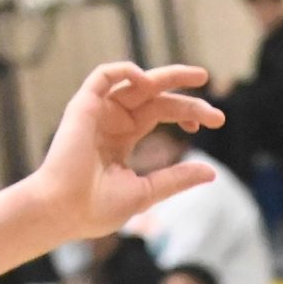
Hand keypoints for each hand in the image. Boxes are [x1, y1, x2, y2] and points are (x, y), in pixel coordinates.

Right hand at [27, 63, 222, 242]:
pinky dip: (125, 70)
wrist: (64, 212)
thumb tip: (212, 172)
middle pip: (156, 98)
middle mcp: (112, 120)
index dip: (188, 112)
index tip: (215, 121)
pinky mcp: (83, 106)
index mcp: (124, 138)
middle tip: (218, 113)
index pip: (161, 113)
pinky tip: (150, 81)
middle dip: (188, 100)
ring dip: (166, 77)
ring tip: (198, 78)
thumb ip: (176, 179)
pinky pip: (103, 76)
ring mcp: (98, 111)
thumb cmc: (97, 208)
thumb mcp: (146, 191)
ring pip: (135, 81)